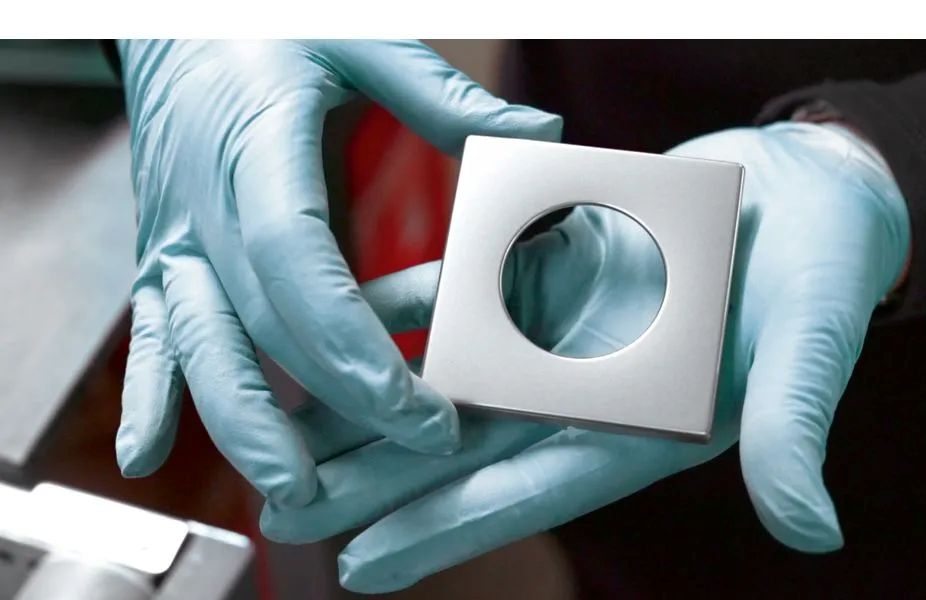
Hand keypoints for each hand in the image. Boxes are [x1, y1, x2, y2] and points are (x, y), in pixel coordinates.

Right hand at [115, 40, 562, 507]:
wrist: (179, 30)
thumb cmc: (268, 30)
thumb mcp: (359, 41)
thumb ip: (442, 96)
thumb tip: (539, 134)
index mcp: (258, 150)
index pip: (296, 262)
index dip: (350, 342)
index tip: (415, 401)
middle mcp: (206, 207)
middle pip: (258, 324)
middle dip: (328, 401)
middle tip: (402, 453)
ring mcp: (177, 239)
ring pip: (196, 346)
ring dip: (239, 424)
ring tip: (294, 488)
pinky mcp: (165, 259)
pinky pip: (150, 334)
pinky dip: (148, 396)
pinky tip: (150, 455)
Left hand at [260, 121, 910, 592]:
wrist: (804, 189)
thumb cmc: (820, 267)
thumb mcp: (813, 339)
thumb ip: (794, 425)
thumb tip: (811, 527)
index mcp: (642, 422)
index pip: (532, 487)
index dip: (449, 527)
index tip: (366, 563)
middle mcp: (586, 389)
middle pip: (465, 445)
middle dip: (376, 481)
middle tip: (288, 511)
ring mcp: (560, 331)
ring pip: (446, 374)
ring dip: (369, 398)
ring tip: (288, 427)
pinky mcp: (548, 272)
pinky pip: (461, 291)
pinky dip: (403, 306)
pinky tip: (337, 319)